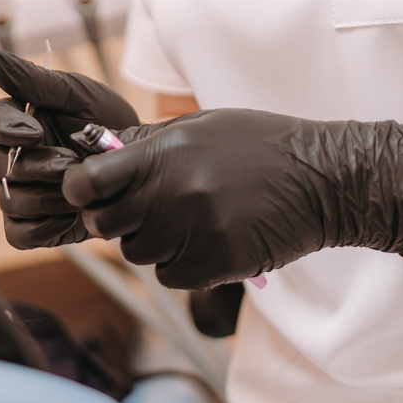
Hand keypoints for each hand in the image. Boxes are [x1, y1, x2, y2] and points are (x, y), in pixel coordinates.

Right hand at [0, 50, 141, 247]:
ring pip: (9, 201)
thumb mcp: (76, 93)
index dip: (5, 129)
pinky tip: (75, 213)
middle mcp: (9, 159)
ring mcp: (19, 194)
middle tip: (72, 163)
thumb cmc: (105, 121)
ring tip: (80, 189)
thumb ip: (33, 80)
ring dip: (46, 197)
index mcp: (14, 121)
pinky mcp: (34, 226)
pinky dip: (45, 226)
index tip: (35, 130)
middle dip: (37, 166)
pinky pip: (19, 234)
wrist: (139, 163)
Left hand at [61, 107, 402, 289]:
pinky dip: (181, 266)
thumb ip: (149, 143)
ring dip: (154, 243)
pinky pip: (170, 277)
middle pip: (106, 224)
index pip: (88, 181)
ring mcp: (194, 230)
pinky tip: (209, 242)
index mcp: (165, 152)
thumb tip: (99, 150)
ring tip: (190, 221)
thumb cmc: (261, 146)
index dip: (80, 190)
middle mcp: (173, 191)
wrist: (322, 179)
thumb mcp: (202, 126)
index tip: (87, 193)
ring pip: (139, 253)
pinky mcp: (215, 263)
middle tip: (144, 211)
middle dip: (116, 220)